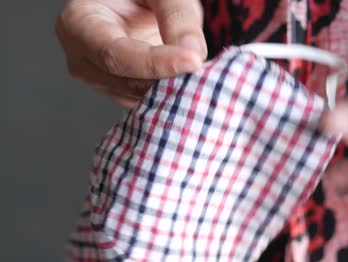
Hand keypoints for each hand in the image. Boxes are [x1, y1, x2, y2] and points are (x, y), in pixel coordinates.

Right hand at [55, 0, 206, 107]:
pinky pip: (146, 103)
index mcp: (79, 24)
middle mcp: (83, 59)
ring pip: (140, 98)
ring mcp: (99, 80)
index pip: (116, 55)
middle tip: (207, 72)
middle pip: (128, 82)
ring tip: (199, 74)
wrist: (136, 3)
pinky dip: (170, 96)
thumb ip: (178, 17)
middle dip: (169, 80)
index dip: (155, 63)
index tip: (193, 63)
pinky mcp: (120, 92)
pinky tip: (188, 82)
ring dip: (172, 91)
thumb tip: (194, 55)